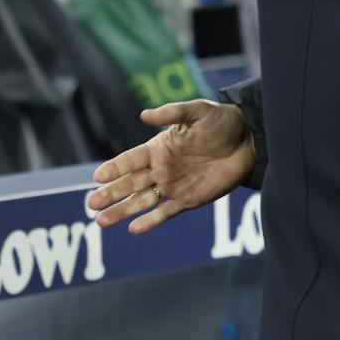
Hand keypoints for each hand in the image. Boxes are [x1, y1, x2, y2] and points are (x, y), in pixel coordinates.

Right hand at [88, 100, 254, 233]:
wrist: (249, 140)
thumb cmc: (221, 121)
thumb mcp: (197, 111)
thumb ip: (172, 113)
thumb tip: (143, 115)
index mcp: (158, 147)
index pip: (129, 160)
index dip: (114, 168)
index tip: (98, 177)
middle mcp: (161, 168)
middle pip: (129, 184)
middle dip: (110, 194)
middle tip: (91, 204)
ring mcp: (173, 186)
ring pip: (141, 201)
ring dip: (122, 211)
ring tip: (101, 221)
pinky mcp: (189, 200)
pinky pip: (166, 213)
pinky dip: (150, 221)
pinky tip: (134, 229)